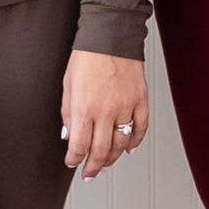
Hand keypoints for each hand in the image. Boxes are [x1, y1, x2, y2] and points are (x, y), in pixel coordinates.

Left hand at [61, 50, 151, 178]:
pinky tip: (129, 148)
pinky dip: (136, 141)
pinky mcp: (140, 100)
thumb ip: (68, 112)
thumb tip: (68, 134)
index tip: (72, 162)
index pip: (79, 146)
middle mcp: (106, 111)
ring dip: (112, 158)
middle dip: (92, 167)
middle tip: (89, 174)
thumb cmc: (87, 56)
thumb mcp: (68, 84)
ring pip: (121, 144)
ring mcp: (126, 106)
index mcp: (84, 108)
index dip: (74, 159)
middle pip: (100, 151)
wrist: (110, 35)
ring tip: (106, 163)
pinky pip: (140, 128)